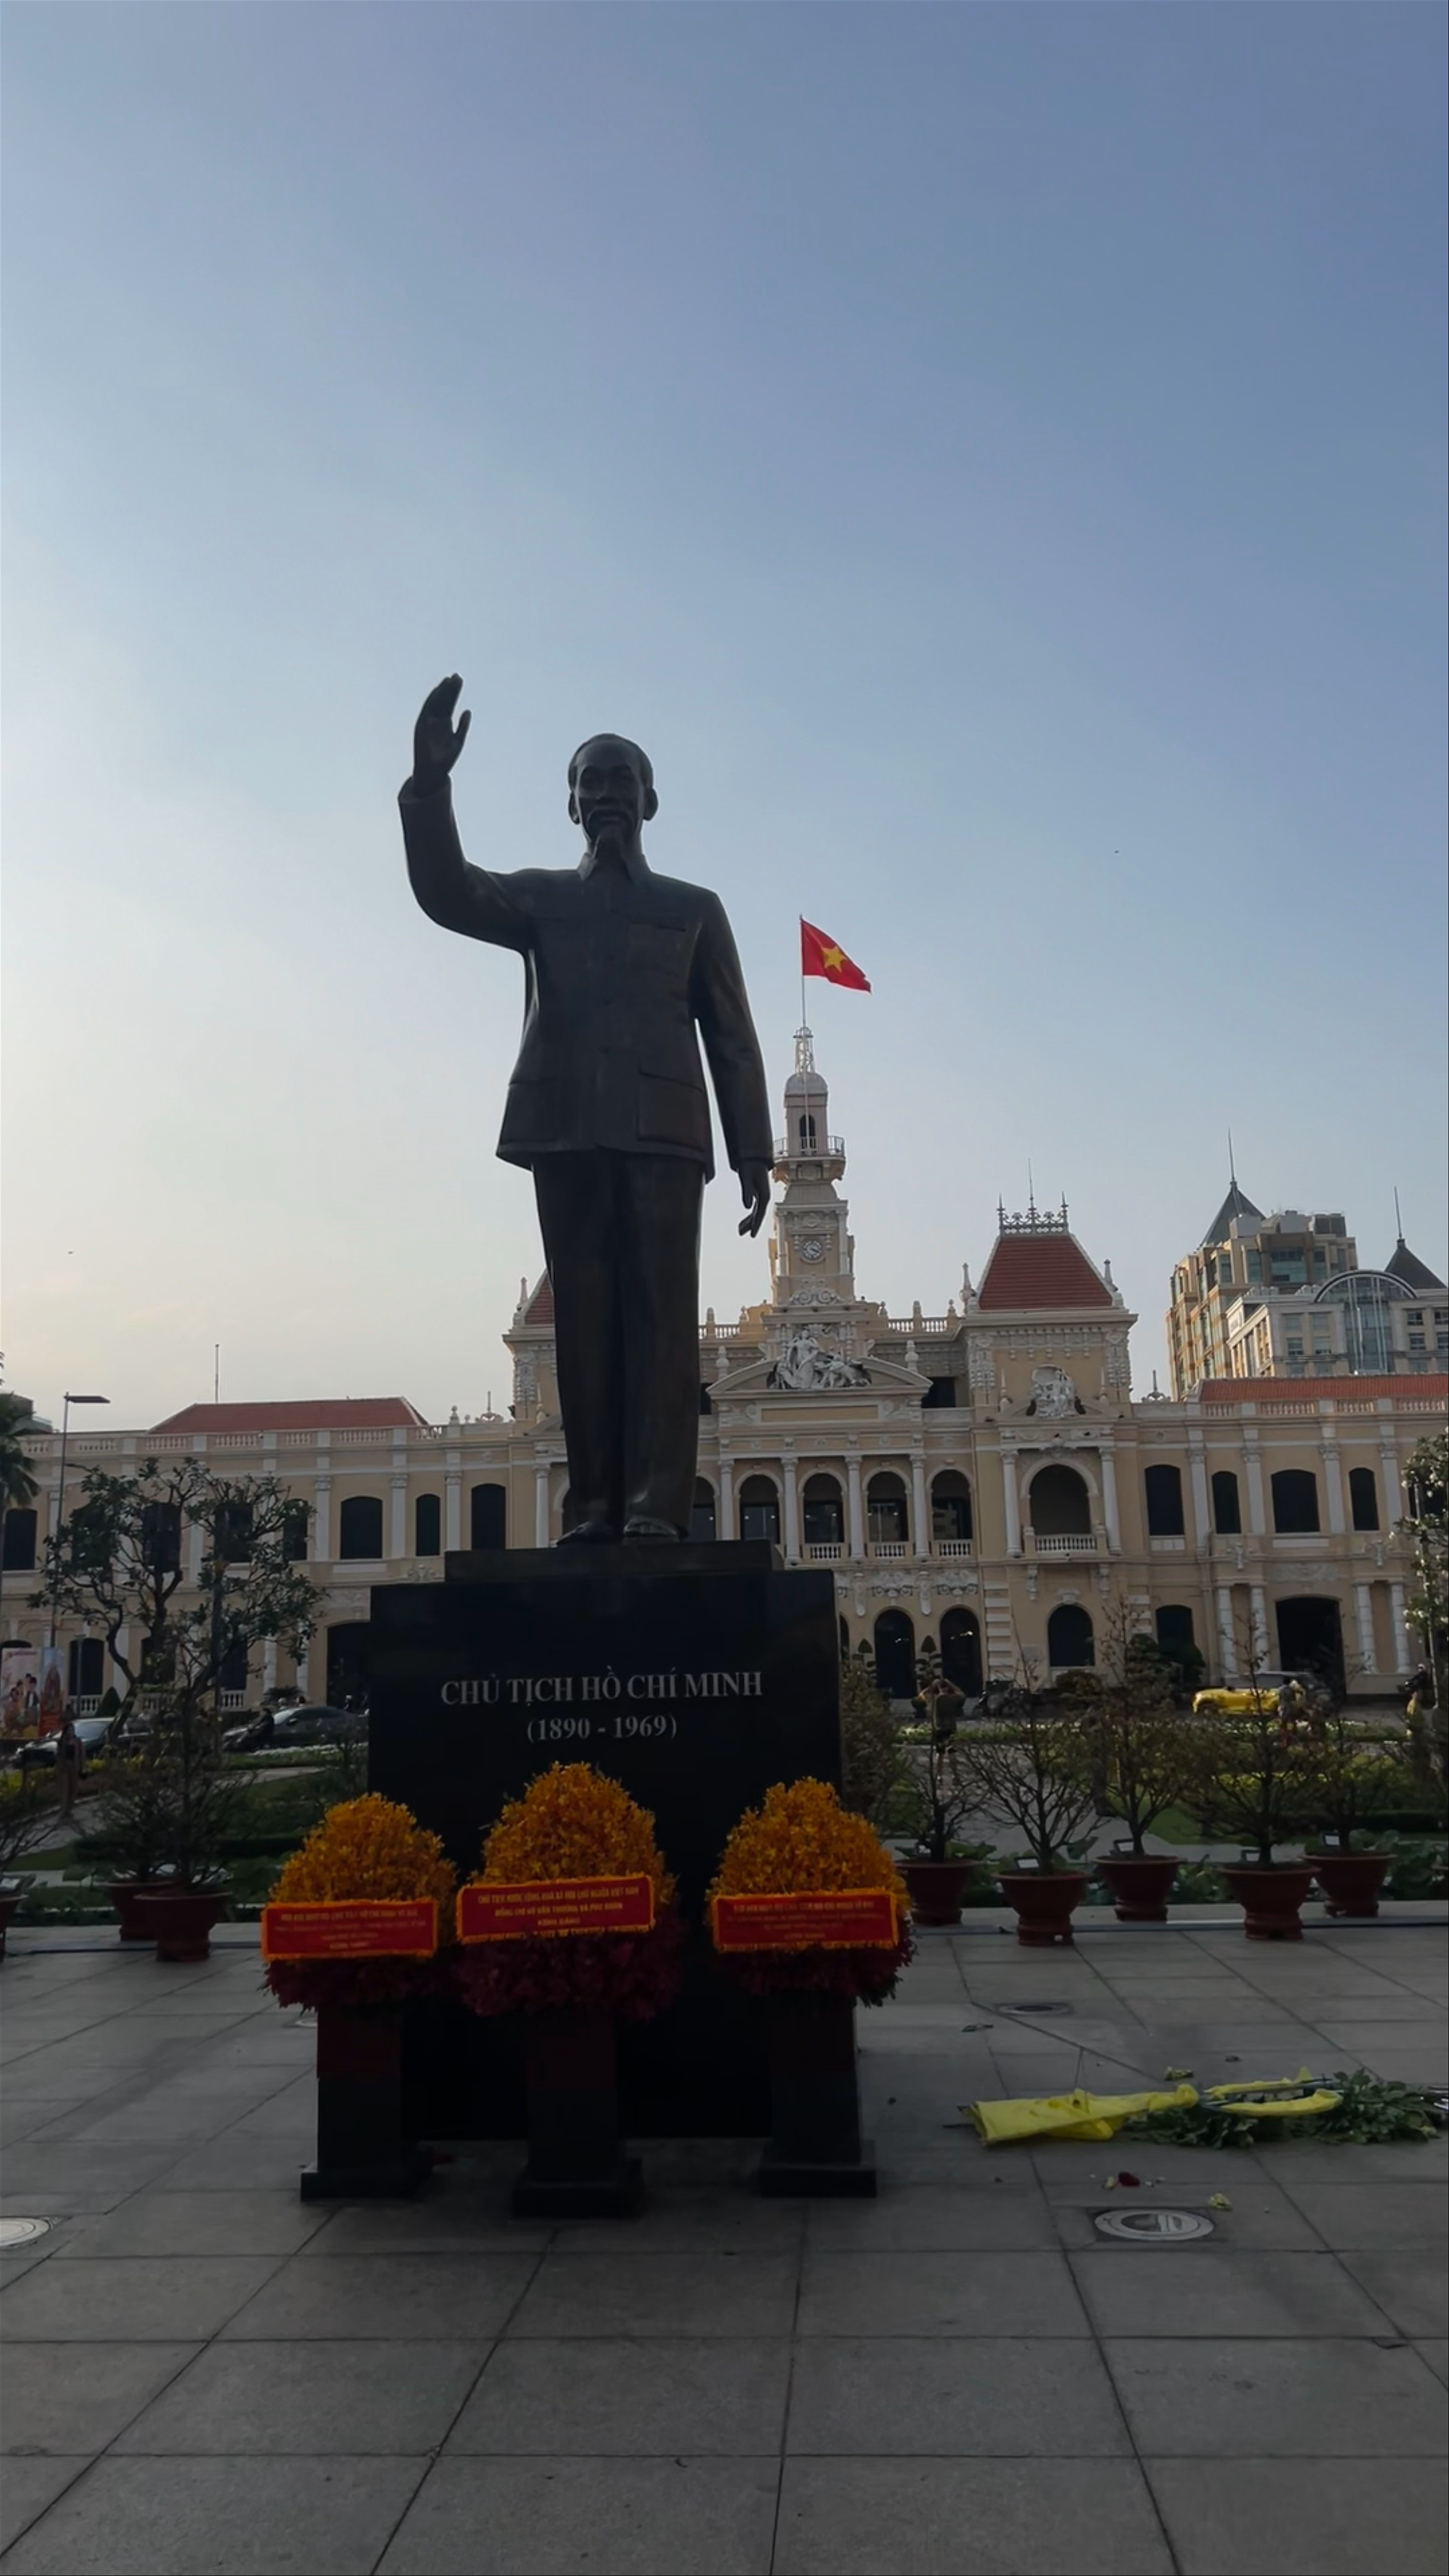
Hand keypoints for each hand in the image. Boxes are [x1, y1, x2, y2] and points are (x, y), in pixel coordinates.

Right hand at [411, 675, 470, 789]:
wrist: (433, 773)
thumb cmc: (445, 760)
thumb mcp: (458, 741)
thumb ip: (463, 726)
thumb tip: (468, 710)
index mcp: (445, 723)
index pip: (449, 703)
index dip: (454, 692)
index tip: (459, 680)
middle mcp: (436, 721)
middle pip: (444, 701)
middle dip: (450, 689)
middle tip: (457, 676)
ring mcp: (429, 723)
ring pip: (436, 703)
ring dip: (442, 692)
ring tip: (449, 680)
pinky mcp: (422, 726)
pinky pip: (427, 711)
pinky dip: (432, 701)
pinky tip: (438, 691)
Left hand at [737, 1159, 770, 1236]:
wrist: (752, 1158)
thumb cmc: (749, 1167)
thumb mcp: (746, 1178)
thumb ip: (747, 1192)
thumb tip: (747, 1207)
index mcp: (764, 1194)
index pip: (760, 1213)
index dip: (756, 1225)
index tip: (752, 1235)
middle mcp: (764, 1197)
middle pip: (758, 1215)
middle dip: (752, 1226)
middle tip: (747, 1235)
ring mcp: (761, 1196)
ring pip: (756, 1213)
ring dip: (749, 1222)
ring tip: (740, 1231)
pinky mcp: (756, 1194)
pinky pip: (753, 1209)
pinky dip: (748, 1216)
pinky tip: (743, 1222)